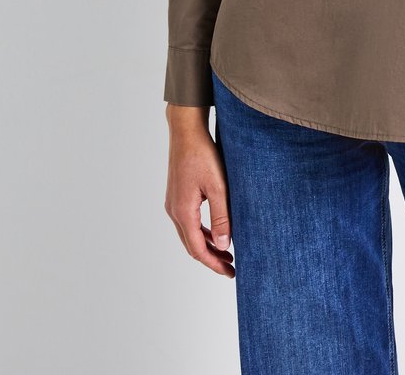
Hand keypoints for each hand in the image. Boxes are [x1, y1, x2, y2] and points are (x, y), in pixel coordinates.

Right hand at [164, 106, 234, 277]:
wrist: (186, 131)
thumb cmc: (203, 154)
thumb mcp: (219, 186)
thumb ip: (222, 216)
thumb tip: (224, 246)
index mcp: (183, 212)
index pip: (198, 249)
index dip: (214, 263)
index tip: (231, 272)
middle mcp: (174, 210)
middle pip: (192, 245)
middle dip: (211, 258)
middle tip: (231, 268)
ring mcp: (174, 203)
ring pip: (190, 234)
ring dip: (207, 245)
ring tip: (227, 253)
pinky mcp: (177, 195)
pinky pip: (189, 221)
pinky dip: (203, 231)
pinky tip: (217, 231)